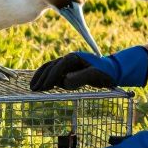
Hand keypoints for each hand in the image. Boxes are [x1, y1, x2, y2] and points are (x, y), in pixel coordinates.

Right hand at [30, 46, 147, 91]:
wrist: (113, 70)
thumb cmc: (106, 73)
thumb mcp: (96, 75)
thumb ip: (81, 77)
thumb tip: (64, 81)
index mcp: (74, 58)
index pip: (57, 68)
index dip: (49, 78)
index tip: (41, 88)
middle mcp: (69, 59)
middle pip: (50, 67)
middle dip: (41, 78)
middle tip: (33, 89)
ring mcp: (69, 64)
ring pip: (51, 68)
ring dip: (42, 77)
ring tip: (34, 87)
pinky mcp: (70, 69)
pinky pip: (55, 72)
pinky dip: (47, 78)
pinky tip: (44, 85)